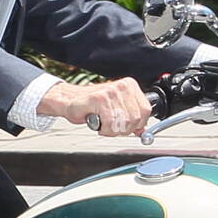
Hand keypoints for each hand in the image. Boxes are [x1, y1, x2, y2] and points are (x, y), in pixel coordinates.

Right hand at [38, 78, 153, 135]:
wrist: (70, 101)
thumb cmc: (91, 105)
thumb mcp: (117, 110)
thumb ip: (131, 119)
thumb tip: (142, 131)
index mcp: (130, 86)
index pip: (146, 110)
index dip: (138, 124)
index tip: (128, 128)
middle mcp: (122, 86)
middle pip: (136, 119)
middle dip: (124, 130)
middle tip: (113, 128)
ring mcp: (111, 91)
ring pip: (123, 122)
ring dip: (112, 130)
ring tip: (104, 125)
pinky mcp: (100, 98)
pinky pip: (110, 122)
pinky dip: (104, 129)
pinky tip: (98, 124)